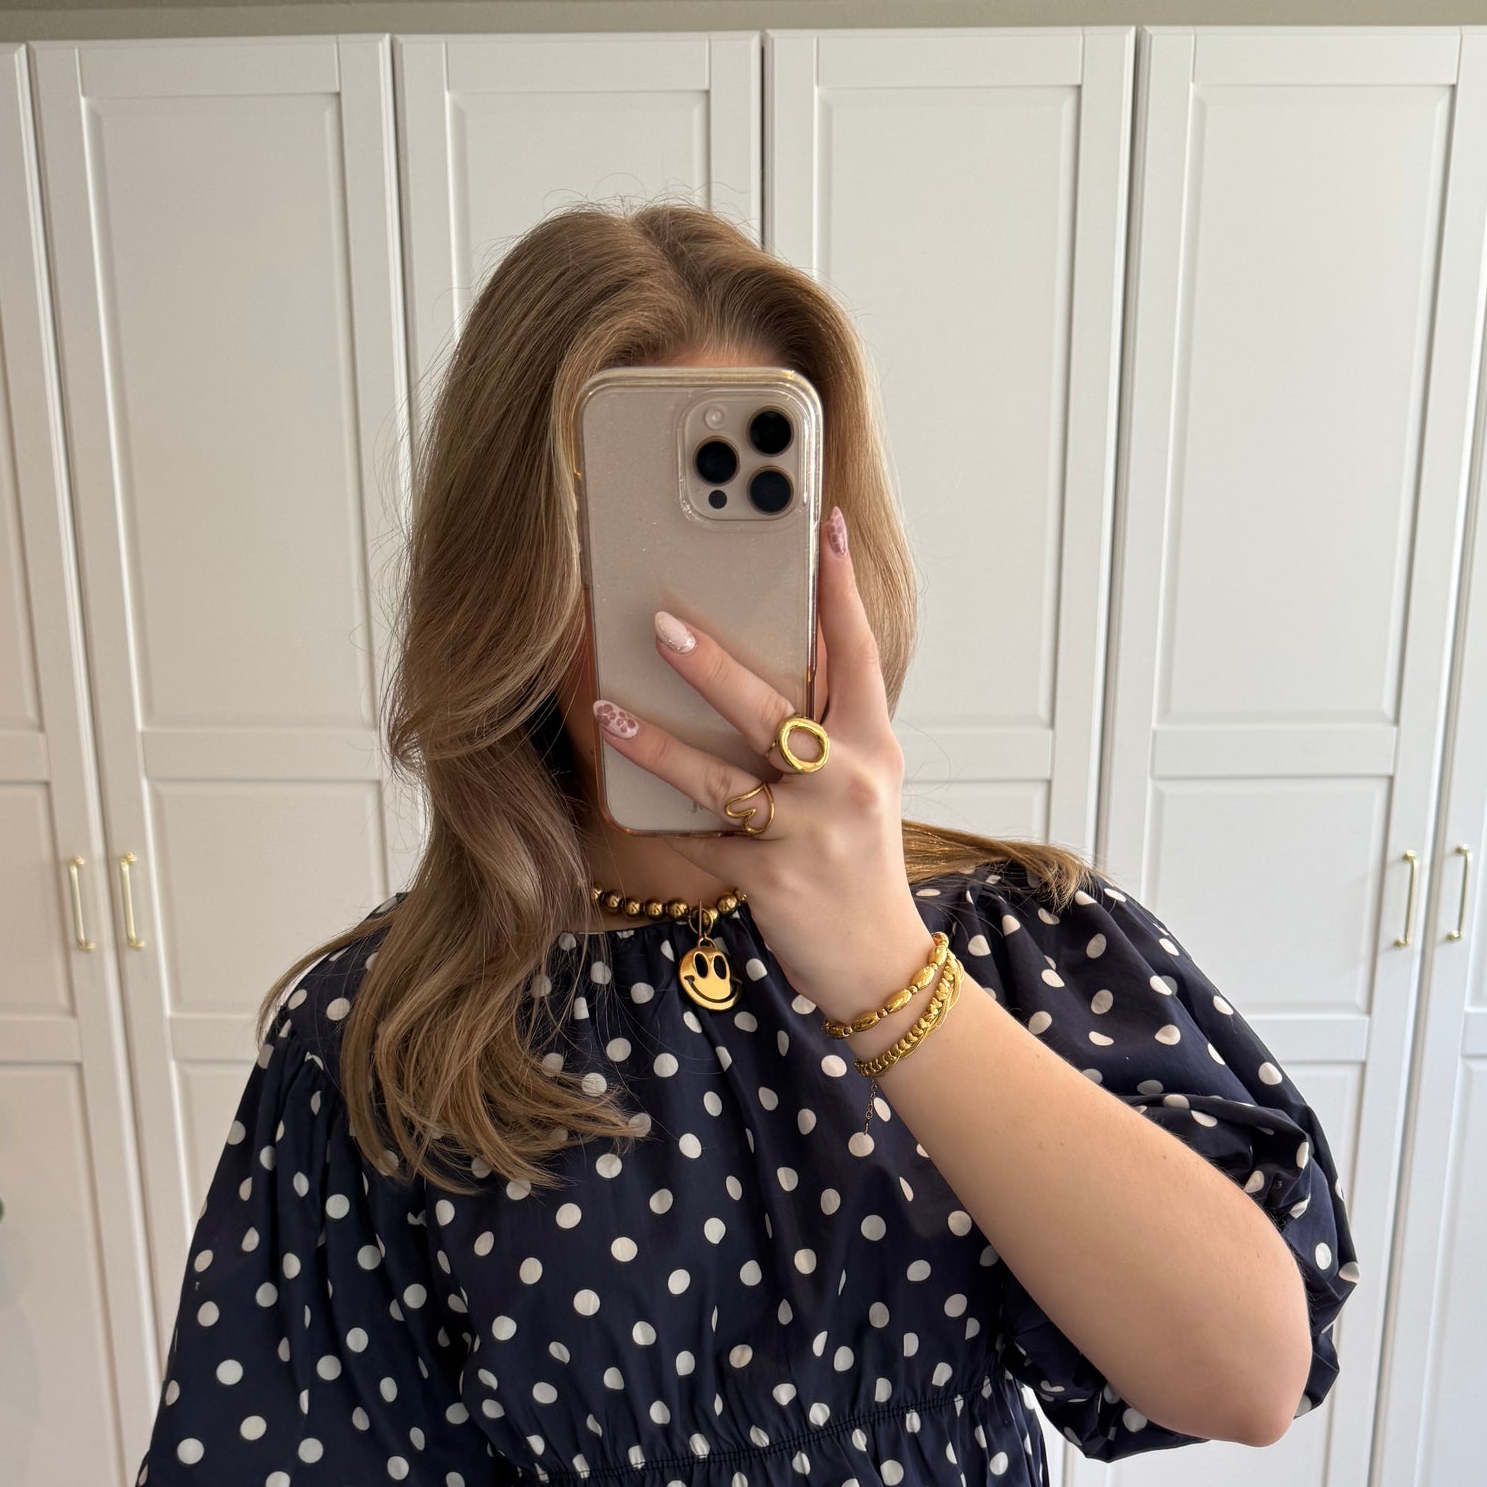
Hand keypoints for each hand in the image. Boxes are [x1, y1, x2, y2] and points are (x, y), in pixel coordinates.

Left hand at [591, 507, 936, 1024]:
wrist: (877, 960)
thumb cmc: (858, 863)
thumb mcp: (862, 784)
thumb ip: (825, 727)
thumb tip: (759, 664)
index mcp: (871, 746)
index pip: (858, 653)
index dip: (840, 588)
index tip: (825, 526)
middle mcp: (846, 782)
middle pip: (775, 709)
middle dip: (715, 665)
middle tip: (661, 625)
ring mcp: (808, 832)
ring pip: (724, 776)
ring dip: (659, 741)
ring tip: (608, 709)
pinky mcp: (772, 877)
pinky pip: (703, 838)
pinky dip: (661, 818)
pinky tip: (619, 795)